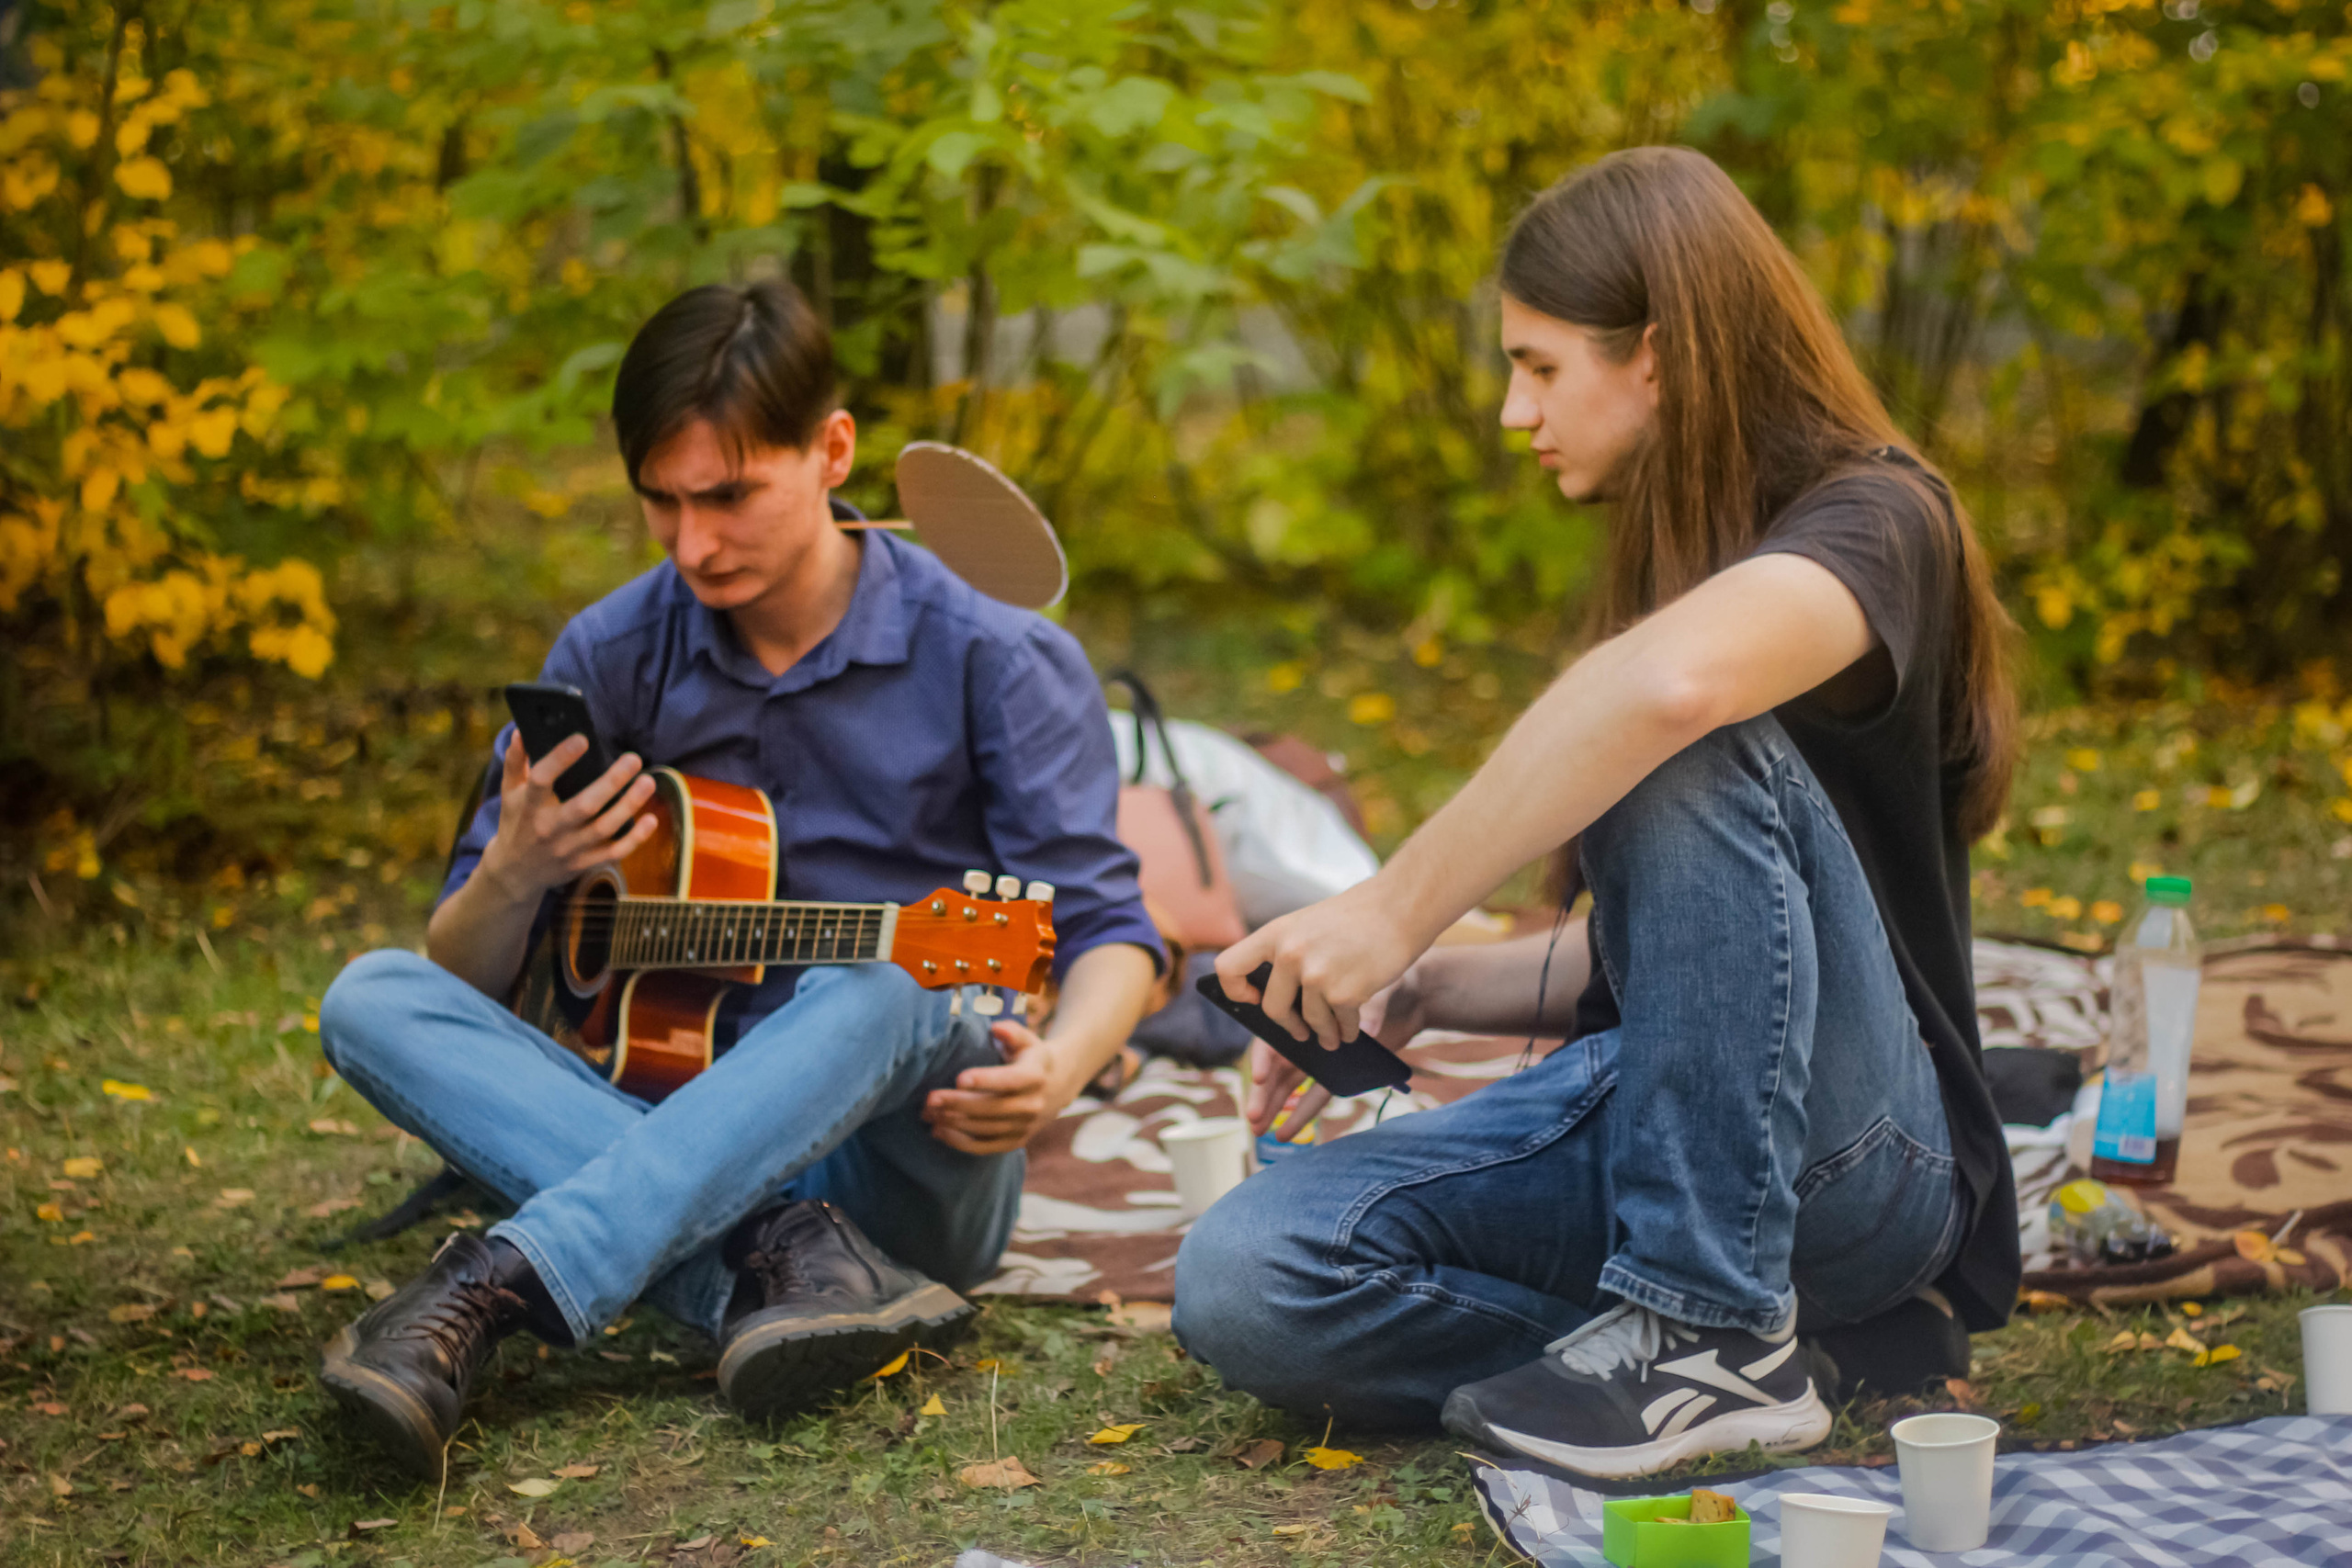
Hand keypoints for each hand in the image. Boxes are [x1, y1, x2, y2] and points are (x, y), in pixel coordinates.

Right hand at [478, 731, 659, 900]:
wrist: (515, 872)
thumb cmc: (516, 821)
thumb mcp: (510, 792)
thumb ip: (516, 761)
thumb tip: (522, 731)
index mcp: (529, 806)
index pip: (542, 779)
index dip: (560, 759)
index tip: (582, 738)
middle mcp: (550, 828)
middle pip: (584, 806)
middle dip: (611, 782)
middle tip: (634, 759)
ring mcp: (569, 848)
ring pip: (604, 828)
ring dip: (629, 805)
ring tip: (648, 782)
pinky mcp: (584, 862)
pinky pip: (614, 852)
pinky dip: (635, 839)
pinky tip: (651, 819)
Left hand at [923, 1019, 1065, 1155]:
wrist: (1059, 1086)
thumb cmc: (1033, 1058)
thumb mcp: (1027, 1040)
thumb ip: (1012, 1032)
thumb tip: (996, 1028)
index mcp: (1036, 1076)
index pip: (1010, 1080)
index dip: (985, 1081)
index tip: (959, 1078)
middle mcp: (1033, 1104)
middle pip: (992, 1107)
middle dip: (958, 1104)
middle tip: (930, 1099)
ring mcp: (1025, 1126)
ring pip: (985, 1129)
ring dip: (954, 1123)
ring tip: (928, 1114)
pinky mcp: (1016, 1141)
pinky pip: (986, 1147)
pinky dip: (960, 1143)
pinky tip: (939, 1132)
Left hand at [1212, 877, 1421, 1049]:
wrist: (1400, 907)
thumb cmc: (1357, 917)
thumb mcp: (1307, 924)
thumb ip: (1286, 953)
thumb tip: (1271, 998)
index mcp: (1275, 933)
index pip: (1229, 967)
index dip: (1236, 990)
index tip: (1254, 998)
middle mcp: (1290, 954)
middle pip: (1272, 1009)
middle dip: (1289, 1026)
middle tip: (1301, 1031)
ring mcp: (1316, 975)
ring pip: (1310, 1022)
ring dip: (1323, 1033)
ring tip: (1332, 1036)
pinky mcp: (1344, 993)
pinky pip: (1339, 1025)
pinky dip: (1346, 1032)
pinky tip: (1352, 1029)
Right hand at [1241, 966, 1427, 1137]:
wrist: (1408, 1001)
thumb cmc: (1384, 985)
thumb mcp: (1375, 990)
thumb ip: (1369, 1008)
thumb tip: (1369, 1030)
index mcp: (1301, 1011)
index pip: (1273, 1037)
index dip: (1262, 1057)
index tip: (1259, 1076)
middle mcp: (1303, 1036)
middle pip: (1273, 1067)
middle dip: (1261, 1092)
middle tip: (1253, 1116)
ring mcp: (1317, 1058)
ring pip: (1287, 1086)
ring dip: (1272, 1107)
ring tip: (1257, 1130)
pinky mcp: (1335, 1076)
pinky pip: (1313, 1098)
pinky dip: (1299, 1116)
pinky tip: (1282, 1134)